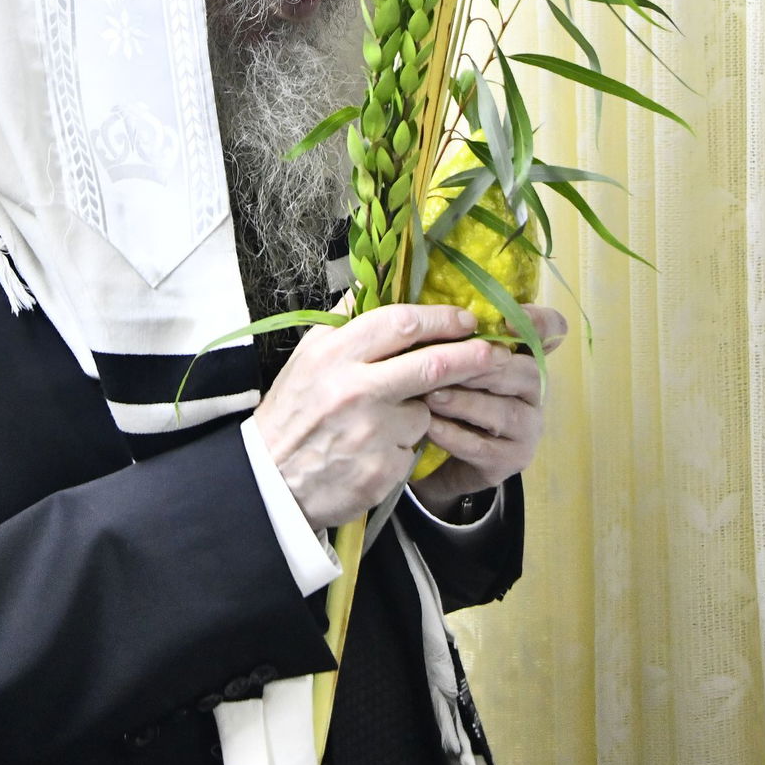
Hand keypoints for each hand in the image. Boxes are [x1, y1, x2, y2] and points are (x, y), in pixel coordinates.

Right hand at [253, 304, 493, 529]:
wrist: (271, 482)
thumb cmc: (293, 412)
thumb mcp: (307, 356)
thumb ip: (344, 322)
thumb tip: (375, 282)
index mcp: (336, 353)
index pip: (401, 323)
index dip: (440, 318)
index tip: (465, 319)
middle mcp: (355, 389)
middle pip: (431, 365)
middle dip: (470, 356)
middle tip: (493, 352)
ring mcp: (371, 431)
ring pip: (423, 410)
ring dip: (417, 412)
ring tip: (380, 421)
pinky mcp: (382, 468)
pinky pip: (410, 449)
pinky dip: (400, 446)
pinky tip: (372, 451)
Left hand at [409, 304, 568, 517]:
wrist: (442, 461)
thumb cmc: (450, 396)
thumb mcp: (452, 362)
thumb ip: (455, 338)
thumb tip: (435, 313)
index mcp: (524, 356)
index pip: (551, 330)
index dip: (538, 322)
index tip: (507, 321)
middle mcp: (535, 391)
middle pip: (525, 372)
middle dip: (482, 366)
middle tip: (443, 362)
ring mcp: (528, 428)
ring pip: (504, 412)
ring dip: (465, 402)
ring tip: (430, 395)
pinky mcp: (510, 461)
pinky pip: (484, 447)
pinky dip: (455, 435)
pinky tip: (429, 426)